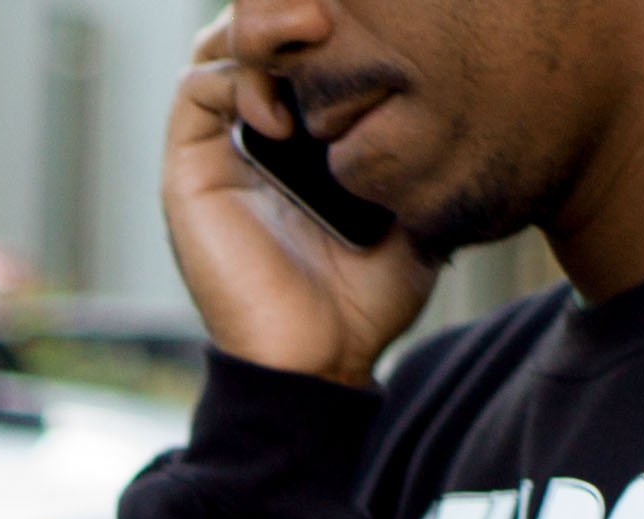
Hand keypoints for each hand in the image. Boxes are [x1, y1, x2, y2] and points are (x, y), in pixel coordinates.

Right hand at [168, 15, 442, 385]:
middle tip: (334, 15)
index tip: (369, 23)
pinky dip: (235, 82)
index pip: (298, 53)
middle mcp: (252, 136)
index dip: (326, 26)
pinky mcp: (189, 173)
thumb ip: (416, 149)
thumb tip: (454, 92)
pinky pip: (195, 91)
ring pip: (217, 49)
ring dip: (259, 34)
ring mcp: (217, 152)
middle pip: (254, 37)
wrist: (320, 360)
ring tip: (310, 43)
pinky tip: (281, 117)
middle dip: (287, 13)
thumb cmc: (366, 296)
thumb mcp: (413, 202)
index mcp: (299, 140)